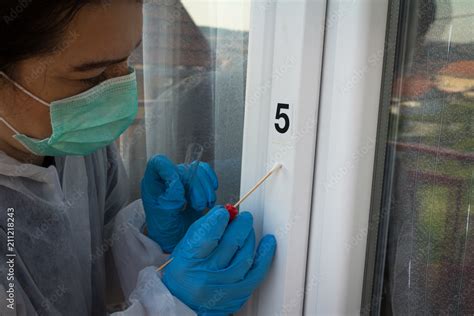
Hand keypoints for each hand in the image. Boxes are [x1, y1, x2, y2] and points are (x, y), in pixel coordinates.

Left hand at [141, 155, 217, 252]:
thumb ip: (170, 199)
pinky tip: (210, 197)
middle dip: (196, 187)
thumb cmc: (166, 232)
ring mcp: (182, 179)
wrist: (177, 240)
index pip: (158, 163)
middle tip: (198, 206)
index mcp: (153, 185)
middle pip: (184, 169)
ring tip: (204, 206)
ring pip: (198, 170)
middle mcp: (166, 179)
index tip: (180, 189)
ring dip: (206, 189)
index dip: (170, 170)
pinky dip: (211, 183)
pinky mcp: (195, 182)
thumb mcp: (165, 218)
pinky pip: (206, 172)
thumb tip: (178, 182)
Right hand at [162, 206, 276, 314]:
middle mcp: (204, 277)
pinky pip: (256, 273)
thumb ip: (204, 228)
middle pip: (230, 244)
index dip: (219, 220)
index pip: (207, 237)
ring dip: (250, 237)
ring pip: (245, 257)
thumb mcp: (186, 247)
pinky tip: (268, 243)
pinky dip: (265, 255)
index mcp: (187, 263)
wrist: (186, 303)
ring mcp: (222, 289)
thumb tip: (224, 212)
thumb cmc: (186, 272)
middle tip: (243, 217)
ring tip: (247, 229)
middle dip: (240, 225)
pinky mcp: (237, 296)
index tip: (224, 212)